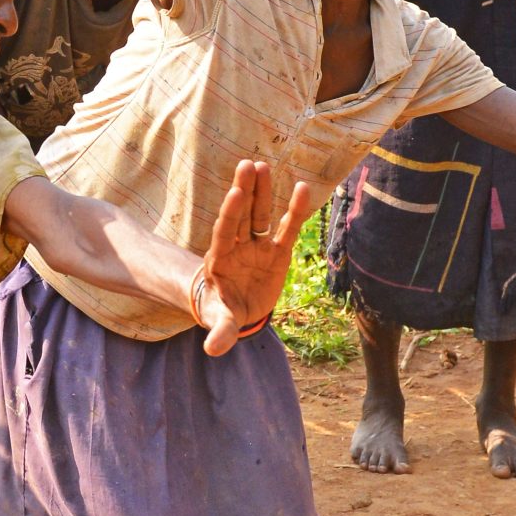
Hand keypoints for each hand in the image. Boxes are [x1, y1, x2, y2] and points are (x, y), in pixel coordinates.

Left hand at [190, 163, 312, 354]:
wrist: (237, 310)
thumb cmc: (224, 311)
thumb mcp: (221, 322)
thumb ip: (220, 331)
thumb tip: (212, 349)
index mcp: (220, 258)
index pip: (224, 232)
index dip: (229, 213)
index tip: (234, 193)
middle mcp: (238, 246)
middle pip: (241, 214)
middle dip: (243, 191)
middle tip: (246, 165)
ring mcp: (258, 246)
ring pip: (260, 214)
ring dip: (262, 191)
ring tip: (262, 165)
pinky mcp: (277, 251)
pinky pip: (287, 228)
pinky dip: (294, 210)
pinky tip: (302, 188)